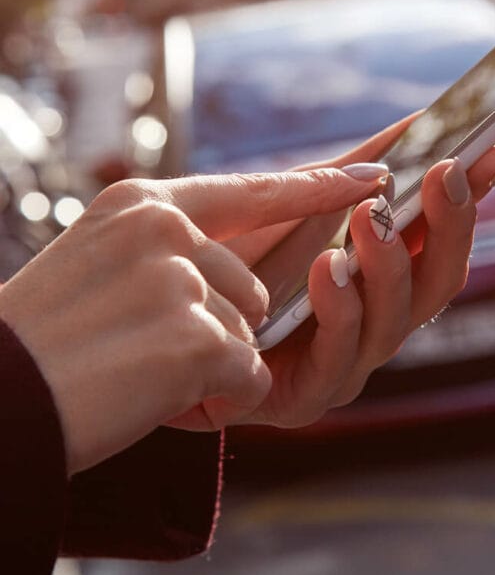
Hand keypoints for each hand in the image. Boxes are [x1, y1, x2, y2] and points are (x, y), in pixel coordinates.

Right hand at [0, 166, 387, 473]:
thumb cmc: (40, 346)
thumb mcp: (97, 265)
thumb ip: (167, 254)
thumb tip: (246, 284)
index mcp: (142, 205)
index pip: (251, 191)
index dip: (317, 187)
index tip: (374, 174)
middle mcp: (166, 231)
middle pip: (252, 291)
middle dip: (215, 334)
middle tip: (139, 352)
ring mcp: (182, 281)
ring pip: (248, 337)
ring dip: (208, 368)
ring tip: (132, 371)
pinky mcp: (196, 339)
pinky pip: (246, 377)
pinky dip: (214, 400)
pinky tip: (151, 396)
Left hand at [212, 118, 494, 427]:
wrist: (152, 313)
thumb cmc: (224, 260)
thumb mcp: (286, 201)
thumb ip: (346, 173)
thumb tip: (416, 124)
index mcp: (378, 278)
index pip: (441, 241)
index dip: (473, 202)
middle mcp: (373, 322)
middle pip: (438, 285)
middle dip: (449, 227)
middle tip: (445, 173)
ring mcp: (343, 363)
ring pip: (394, 323)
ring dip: (388, 266)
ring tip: (372, 216)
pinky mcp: (300, 398)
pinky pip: (335, 361)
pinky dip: (339, 312)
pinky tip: (329, 268)